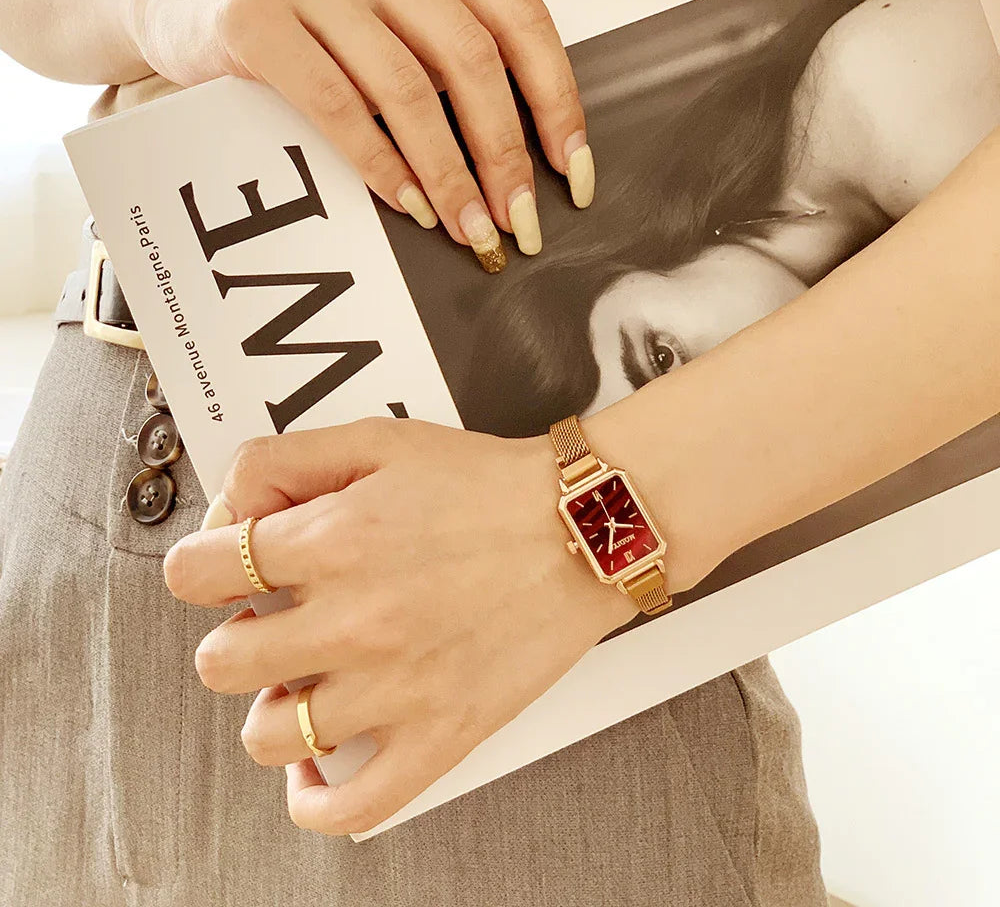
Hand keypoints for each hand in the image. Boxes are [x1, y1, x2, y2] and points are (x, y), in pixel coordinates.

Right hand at [128, 0, 593, 268]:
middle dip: (504, 153)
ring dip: (448, 173)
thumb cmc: (300, 19)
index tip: (572, 172)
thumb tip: (512, 156)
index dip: (557, 99)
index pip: (518, 17)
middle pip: (472, 57)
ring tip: (468, 229)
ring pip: (407, 87)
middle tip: (520, 222)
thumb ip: (441, 57)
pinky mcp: (257, 20)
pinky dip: (380, 164)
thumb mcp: (382, 18)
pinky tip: (408, 205)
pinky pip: (337, 105)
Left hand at [163, 418, 635, 834]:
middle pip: (217, 661)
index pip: (196, 573)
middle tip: (273, 622)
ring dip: (272, 707)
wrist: (585, 527)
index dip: (203, 567)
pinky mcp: (441, 735)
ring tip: (305, 680)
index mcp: (332, 541)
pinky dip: (316, 797)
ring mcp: (395, 688)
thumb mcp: (381, 440)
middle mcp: (354, 619)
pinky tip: (319, 765)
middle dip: (235, 635)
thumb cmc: (492, 486)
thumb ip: (289, 459)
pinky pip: (352, 806)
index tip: (228, 570)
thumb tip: (233, 507)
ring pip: (268, 736)